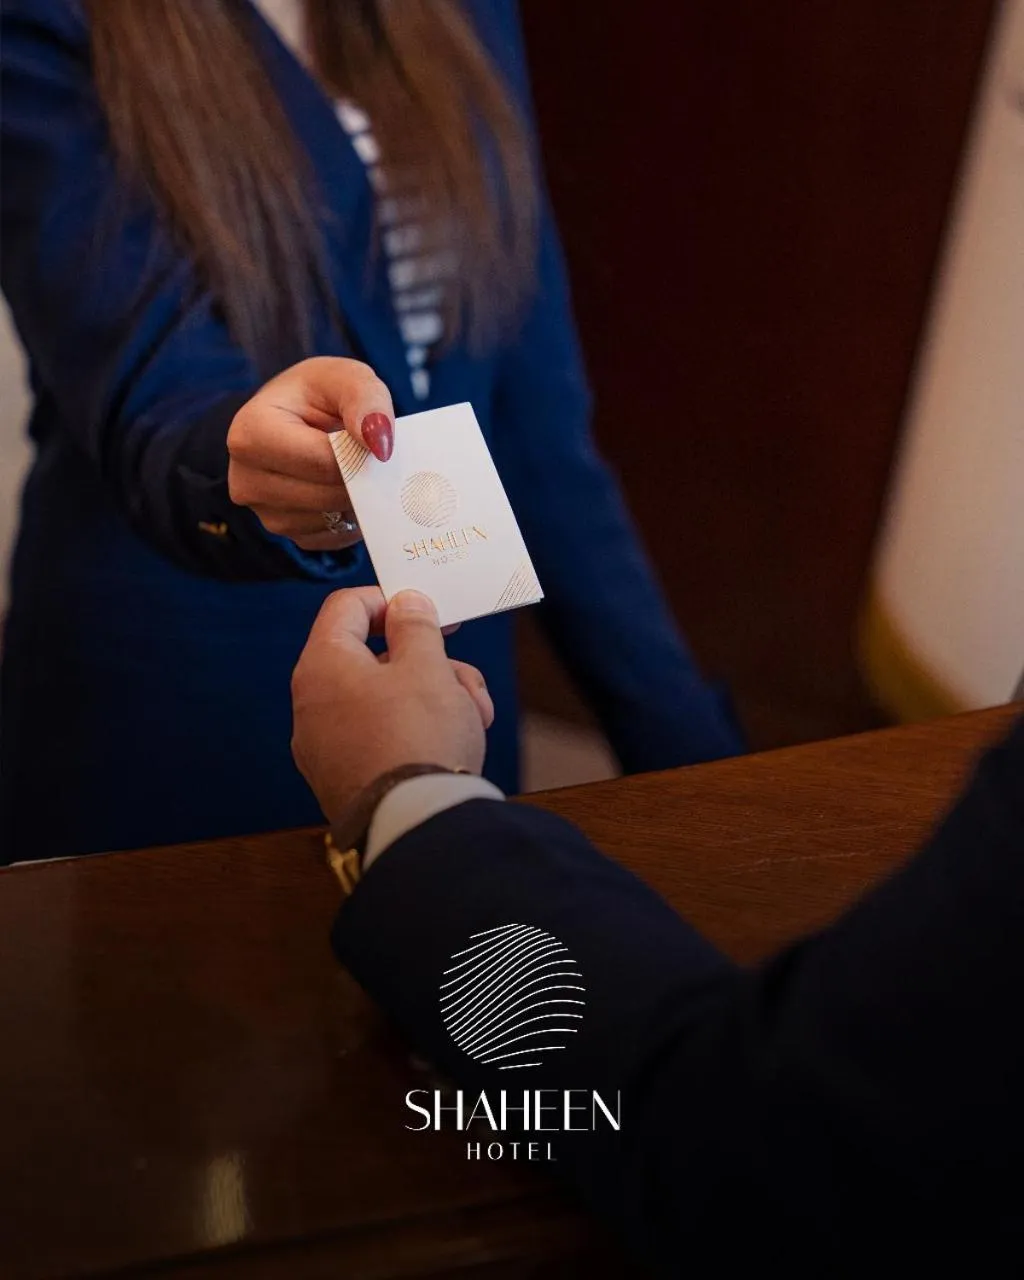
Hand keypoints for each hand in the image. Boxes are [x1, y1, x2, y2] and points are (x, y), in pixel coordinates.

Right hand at [227, 357, 394, 551]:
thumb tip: (379, 445)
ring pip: (334, 517)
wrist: (299, 419)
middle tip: (370, 456)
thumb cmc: (319, 395)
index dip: (359, 453)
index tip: (374, 440)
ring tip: (354, 468)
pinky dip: (351, 517)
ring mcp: (265, 513)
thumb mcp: (345, 378)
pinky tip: (346, 489)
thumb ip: (367, 400)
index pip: (323, 461)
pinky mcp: (287, 534)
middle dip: (361, 477)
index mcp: (249, 433)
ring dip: (358, 498)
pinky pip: (335, 537)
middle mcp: (246, 480)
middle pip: (329, 494)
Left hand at [291, 587, 493, 825]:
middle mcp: (312, 703)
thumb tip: (404, 602)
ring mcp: (324, 745)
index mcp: (323, 665)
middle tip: (464, 677)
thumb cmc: (419, 737)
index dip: (390, 600)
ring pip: (384, 699)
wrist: (413, 825)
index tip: (429, 611)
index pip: (347, 607)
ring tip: (476, 716)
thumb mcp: (427, 666)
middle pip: (373, 659)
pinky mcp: (343, 777)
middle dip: (428, 663)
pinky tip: (455, 743)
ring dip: (433, 697)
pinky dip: (414, 730)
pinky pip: (379, 735)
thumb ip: (415, 625)